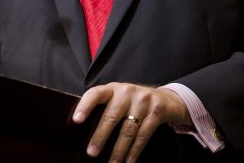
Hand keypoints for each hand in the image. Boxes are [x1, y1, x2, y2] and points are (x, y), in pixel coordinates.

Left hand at [73, 82, 188, 162]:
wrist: (167, 99)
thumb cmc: (134, 102)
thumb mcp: (119, 98)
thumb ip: (105, 107)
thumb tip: (83, 130)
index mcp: (113, 88)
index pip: (95, 94)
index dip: (85, 106)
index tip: (76, 120)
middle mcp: (127, 92)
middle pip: (111, 115)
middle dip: (100, 136)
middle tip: (91, 152)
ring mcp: (143, 101)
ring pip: (128, 129)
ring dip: (118, 150)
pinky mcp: (156, 112)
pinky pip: (143, 135)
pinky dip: (134, 151)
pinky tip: (128, 161)